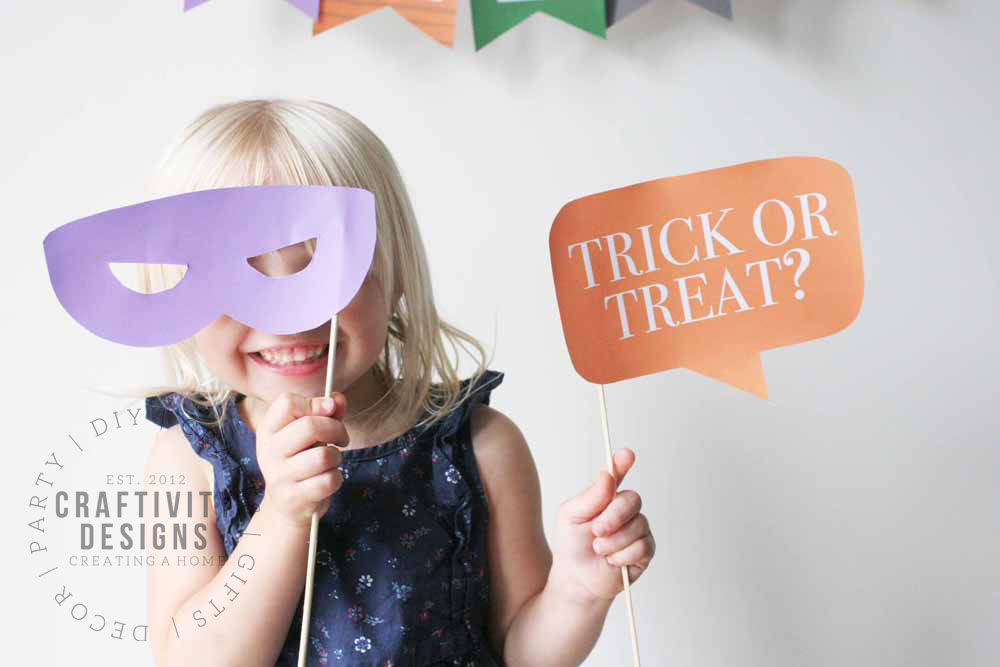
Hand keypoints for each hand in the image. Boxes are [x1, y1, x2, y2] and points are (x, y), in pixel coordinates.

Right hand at [257, 392, 348, 526]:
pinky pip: (329, 480)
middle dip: (336, 429)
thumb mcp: (308, 435)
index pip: (287, 402)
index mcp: (268, 430)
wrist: (286, 506)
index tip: (329, 411)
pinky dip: (336, 478)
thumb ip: (325, 413)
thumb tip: (338, 398)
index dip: (314, 403)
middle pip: (310, 426)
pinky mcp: (294, 497)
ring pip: (324, 455)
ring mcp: (279, 476)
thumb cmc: (301, 461)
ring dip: (336, 457)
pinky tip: (328, 479)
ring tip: (330, 461)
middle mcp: (269, 451)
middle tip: (342, 438)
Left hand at [549, 448, 654, 603]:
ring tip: (599, 550)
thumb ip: (590, 496)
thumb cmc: (571, 546)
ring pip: (637, 525)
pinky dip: (622, 556)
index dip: (623, 463)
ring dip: (614, 541)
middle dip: (613, 517)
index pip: (617, 474)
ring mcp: (637, 527)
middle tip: (596, 531)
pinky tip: (613, 561)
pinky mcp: (646, 548)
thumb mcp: (570, 517)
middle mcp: (623, 508)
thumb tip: (607, 475)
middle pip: (632, 499)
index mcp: (604, 496)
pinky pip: (642, 546)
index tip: (626, 454)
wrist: (577, 579)